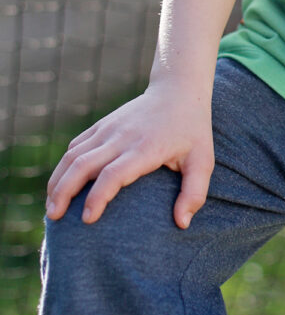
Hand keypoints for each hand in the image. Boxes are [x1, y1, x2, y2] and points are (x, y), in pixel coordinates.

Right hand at [45, 81, 214, 227]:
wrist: (178, 91)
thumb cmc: (192, 131)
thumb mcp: (203, 161)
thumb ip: (195, 193)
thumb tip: (182, 224)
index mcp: (145, 148)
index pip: (113, 173)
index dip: (97, 197)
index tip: (87, 219)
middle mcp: (121, 137)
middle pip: (83, 164)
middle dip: (64, 192)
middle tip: (54, 217)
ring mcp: (108, 128)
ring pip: (73, 154)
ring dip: (58, 180)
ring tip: (51, 207)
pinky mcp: (102, 125)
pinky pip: (76, 145)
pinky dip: (63, 166)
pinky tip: (59, 185)